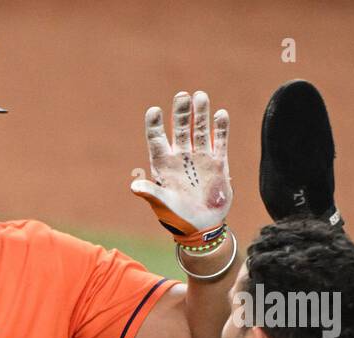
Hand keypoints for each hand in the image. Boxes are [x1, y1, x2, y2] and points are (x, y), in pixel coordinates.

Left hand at [130, 91, 231, 246]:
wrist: (201, 227)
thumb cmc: (175, 217)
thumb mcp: (160, 205)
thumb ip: (150, 193)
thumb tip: (134, 186)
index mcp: (163, 165)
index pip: (156, 139)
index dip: (155, 125)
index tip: (154, 111)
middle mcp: (181, 157)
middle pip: (180, 129)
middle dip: (181, 112)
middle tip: (182, 95)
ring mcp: (199, 158)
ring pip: (200, 130)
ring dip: (200, 114)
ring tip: (200, 96)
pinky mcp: (217, 163)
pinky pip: (219, 142)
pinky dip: (220, 129)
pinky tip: (220, 114)